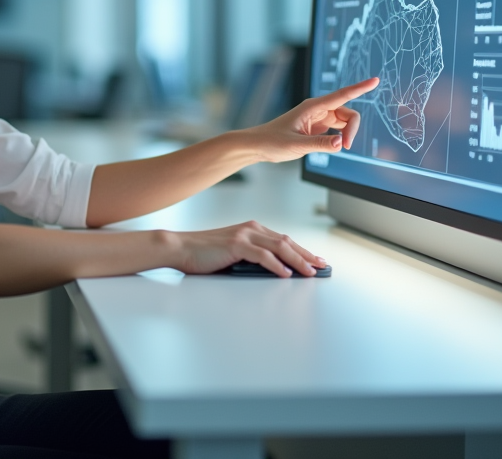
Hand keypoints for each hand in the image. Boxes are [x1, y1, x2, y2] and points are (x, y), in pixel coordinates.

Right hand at [169, 221, 327, 277]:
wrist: (179, 248)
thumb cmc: (203, 254)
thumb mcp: (233, 255)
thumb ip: (252, 258)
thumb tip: (276, 272)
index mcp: (251, 229)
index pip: (283, 239)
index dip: (301, 250)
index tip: (315, 260)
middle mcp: (250, 228)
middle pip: (286, 241)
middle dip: (306, 254)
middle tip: (321, 265)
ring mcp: (243, 235)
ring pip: (279, 247)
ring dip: (298, 260)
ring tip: (310, 271)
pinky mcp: (235, 245)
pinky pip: (263, 255)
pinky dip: (277, 265)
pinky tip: (286, 274)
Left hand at [240, 77, 378, 163]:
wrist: (258, 146)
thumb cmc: (272, 142)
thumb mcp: (296, 145)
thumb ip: (320, 144)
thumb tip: (341, 144)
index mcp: (312, 107)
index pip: (342, 95)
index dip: (360, 88)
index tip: (375, 80)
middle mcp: (317, 110)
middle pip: (348, 113)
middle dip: (352, 129)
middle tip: (345, 147)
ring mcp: (318, 118)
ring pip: (344, 122)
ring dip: (347, 134)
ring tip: (338, 148)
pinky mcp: (317, 128)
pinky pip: (337, 129)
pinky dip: (340, 137)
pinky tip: (335, 146)